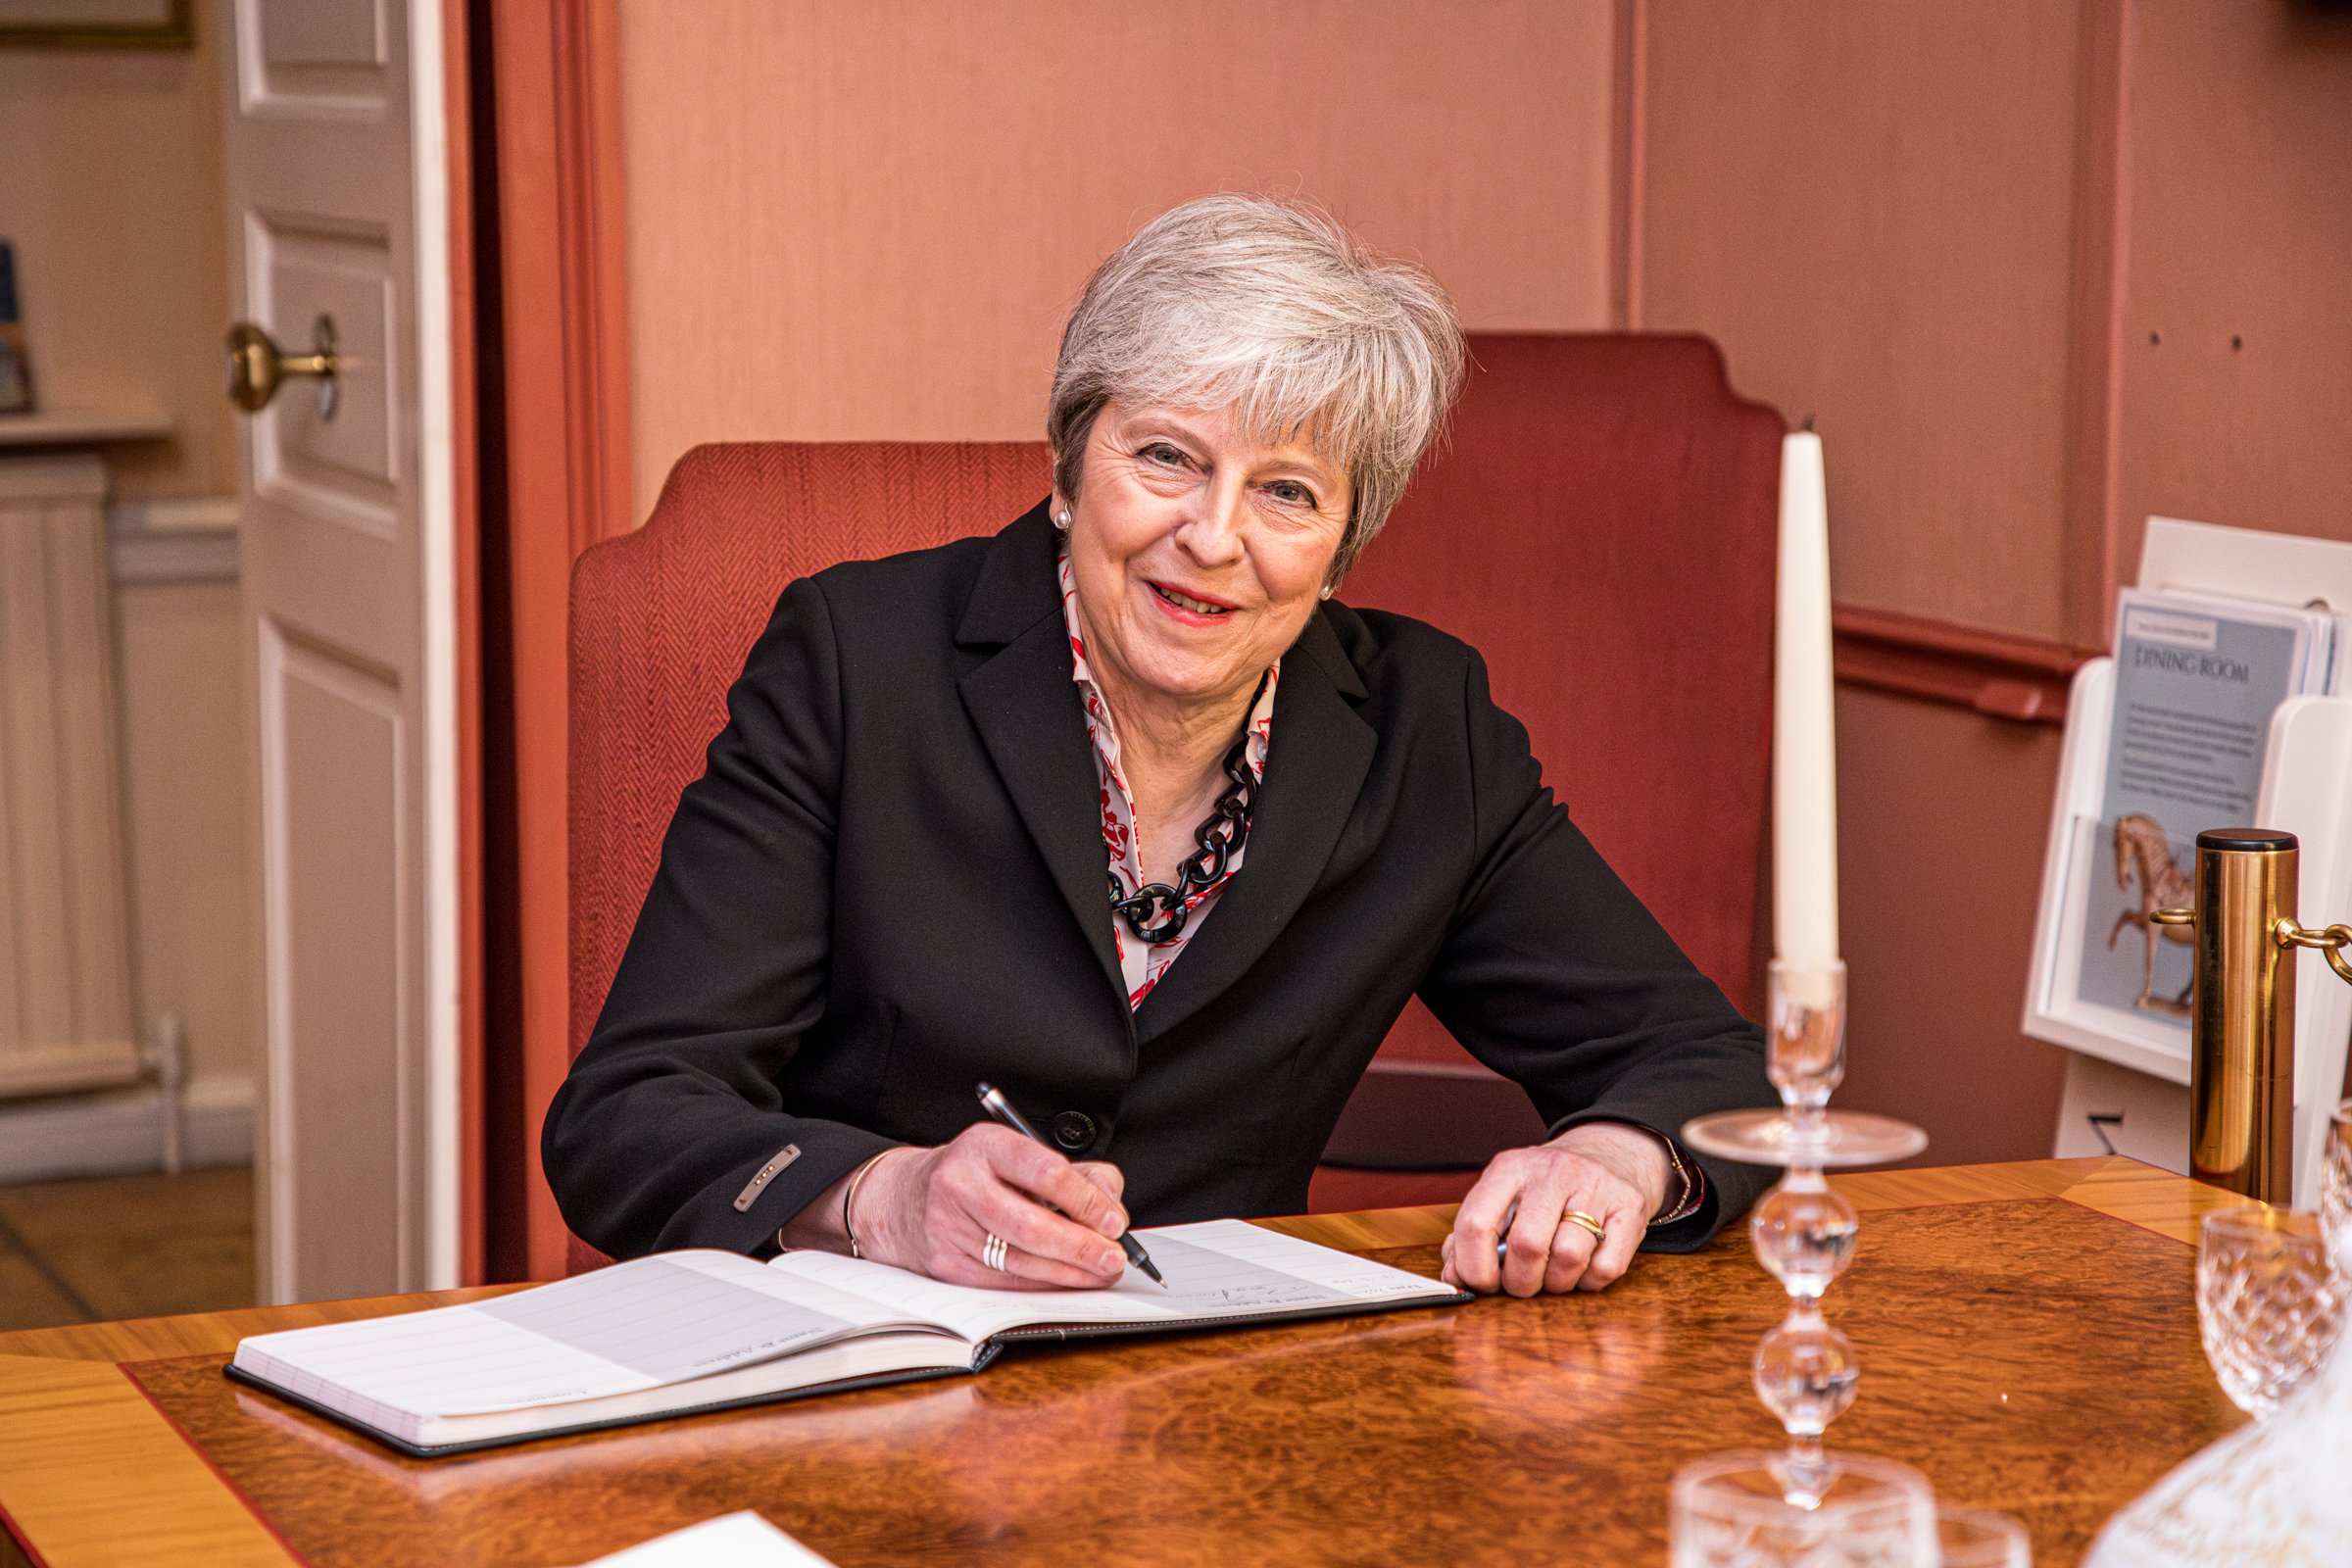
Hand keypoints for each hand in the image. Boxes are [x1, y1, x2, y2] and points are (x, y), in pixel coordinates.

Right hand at [852, 1125, 1130, 1289]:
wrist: (906, 1199)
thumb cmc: (977, 1174)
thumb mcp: (1020, 1153)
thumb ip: (1077, 1173)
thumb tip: (1110, 1208)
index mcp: (985, 1146)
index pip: (1044, 1172)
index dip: (1085, 1199)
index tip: (1113, 1220)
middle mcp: (960, 1183)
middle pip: (1030, 1225)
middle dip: (1080, 1247)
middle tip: (1113, 1258)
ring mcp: (948, 1227)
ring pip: (1019, 1260)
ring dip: (1069, 1272)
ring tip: (1100, 1272)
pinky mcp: (945, 1265)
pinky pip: (1004, 1282)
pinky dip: (1041, 1285)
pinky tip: (1065, 1281)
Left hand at [1439, 1122, 1671, 1296]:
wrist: (1608, 1155)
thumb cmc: (1544, 1190)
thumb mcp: (1503, 1198)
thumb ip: (1470, 1237)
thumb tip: (1455, 1278)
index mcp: (1509, 1168)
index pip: (1476, 1223)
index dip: (1473, 1267)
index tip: (1482, 1283)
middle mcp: (1552, 1170)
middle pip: (1527, 1246)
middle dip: (1519, 1282)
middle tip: (1521, 1285)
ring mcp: (1595, 1185)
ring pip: (1569, 1258)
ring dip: (1556, 1284)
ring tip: (1552, 1275)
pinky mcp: (1630, 1206)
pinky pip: (1606, 1267)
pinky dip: (1589, 1282)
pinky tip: (1582, 1268)